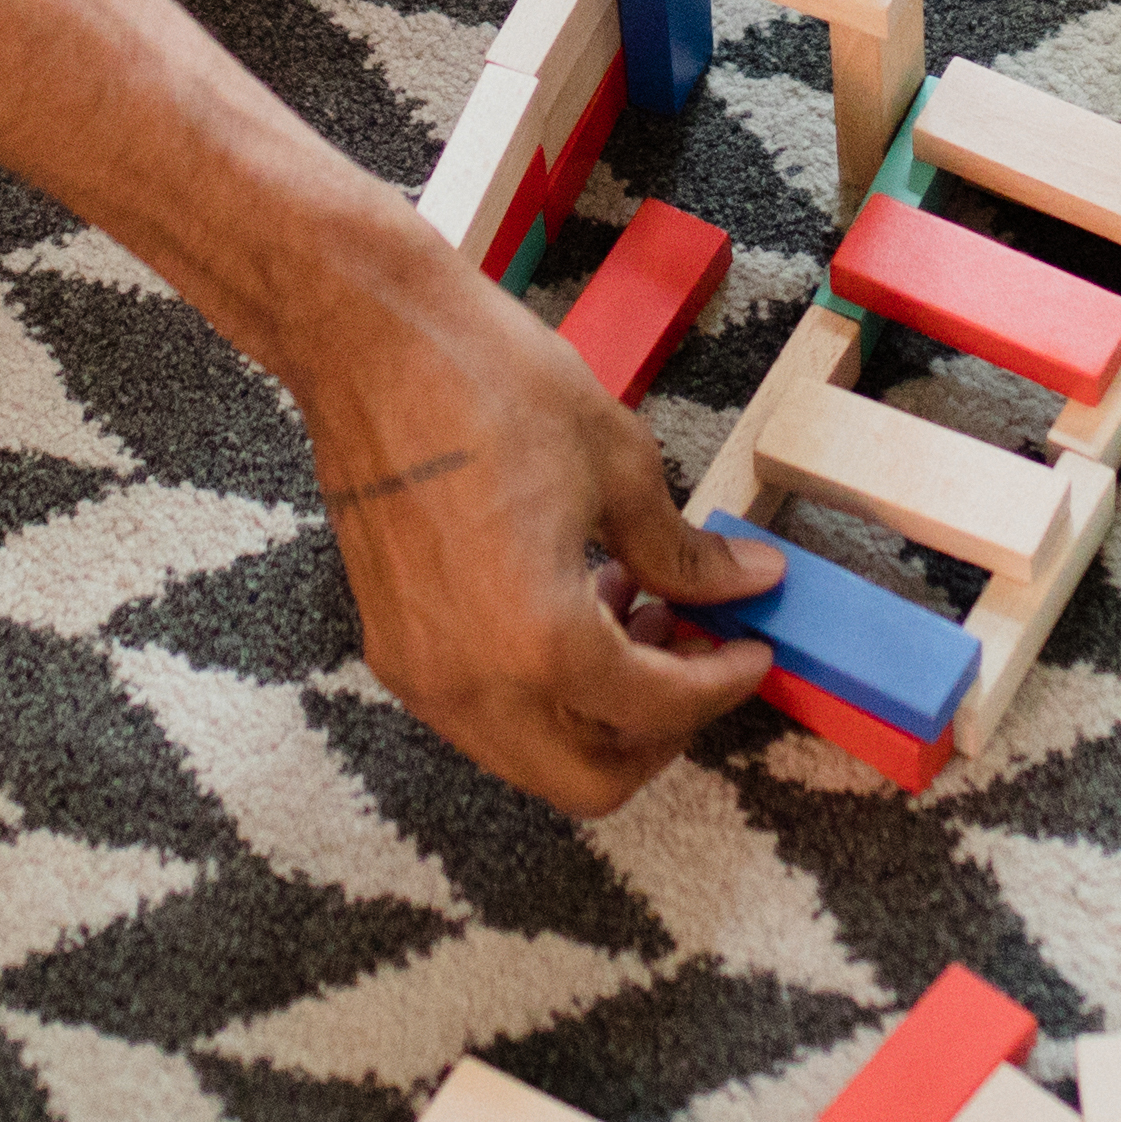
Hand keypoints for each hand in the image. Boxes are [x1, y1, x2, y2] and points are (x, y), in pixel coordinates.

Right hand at [297, 242, 784, 810]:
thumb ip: (682, 551)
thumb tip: (749, 582)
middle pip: (589, 781)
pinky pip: (483, 715)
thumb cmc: (489, 383)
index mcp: (540, 641)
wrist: (368, 340)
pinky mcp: (392, 648)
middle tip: (696, 651)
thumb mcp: (617, 463)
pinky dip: (540, 691)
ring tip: (634, 611)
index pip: (658, 710)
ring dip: (598, 712)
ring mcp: (421, 674)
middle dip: (660, 730)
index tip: (751, 646)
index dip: (721, 683)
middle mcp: (472, 683)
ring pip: (531, 756)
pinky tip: (571, 602)